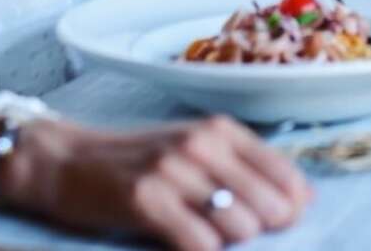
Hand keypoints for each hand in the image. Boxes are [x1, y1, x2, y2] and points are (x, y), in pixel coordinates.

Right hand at [0, 116, 310, 250]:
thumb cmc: (136, 159)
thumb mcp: (195, 149)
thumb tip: (304, 198)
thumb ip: (246, 167)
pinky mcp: (146, 199)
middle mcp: (201, 144)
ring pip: (239, 227)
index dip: (290, 209)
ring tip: (203, 236)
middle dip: (259, 231)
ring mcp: (173, 170)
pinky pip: (199, 243)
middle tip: (230, 234)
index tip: (275, 223)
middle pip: (268, 207)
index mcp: (220, 130)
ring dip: (228, 243)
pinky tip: (186, 245)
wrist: (66, 159)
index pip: (286, 175)